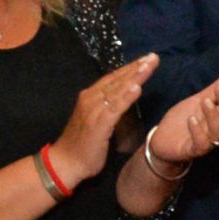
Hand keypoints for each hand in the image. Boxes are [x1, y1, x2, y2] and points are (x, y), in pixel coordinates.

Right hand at [49, 54, 156, 187]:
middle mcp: (91, 99)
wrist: (65, 163)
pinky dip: (126, 97)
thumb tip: (127, 99)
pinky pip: (114, 108)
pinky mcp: (97, 124)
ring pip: (117, 89)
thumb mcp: (99, 121)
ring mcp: (93, 110)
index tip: (147, 59)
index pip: (114, 78)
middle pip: (117, 79)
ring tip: (149, 65)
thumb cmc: (84, 145)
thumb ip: (111, 108)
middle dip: (136, 67)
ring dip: (134, 76)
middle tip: (153, 56)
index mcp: (91, 97)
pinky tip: (137, 88)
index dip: (130, 68)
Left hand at [147, 71, 218, 168]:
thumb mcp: (198, 100)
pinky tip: (191, 119)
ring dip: (213, 116)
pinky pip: (200, 144)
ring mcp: (207, 141)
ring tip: (205, 101)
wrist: (162, 140)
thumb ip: (215, 90)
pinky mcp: (193, 150)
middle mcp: (218, 130)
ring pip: (218, 131)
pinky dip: (197, 132)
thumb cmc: (183, 119)